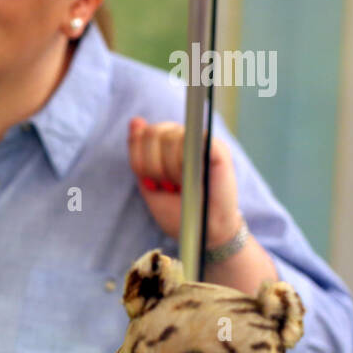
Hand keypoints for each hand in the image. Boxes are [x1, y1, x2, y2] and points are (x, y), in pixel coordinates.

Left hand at [127, 117, 241, 246]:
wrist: (204, 232)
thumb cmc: (180, 212)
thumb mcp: (149, 184)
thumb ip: (139, 153)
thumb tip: (135, 120)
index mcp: (167, 146)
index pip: (143, 134)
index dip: (139, 157)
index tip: (151, 182)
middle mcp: (185, 139)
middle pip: (153, 133)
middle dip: (152, 165)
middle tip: (167, 186)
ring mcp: (202, 141)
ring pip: (170, 138)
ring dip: (170, 169)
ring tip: (183, 185)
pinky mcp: (217, 147)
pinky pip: (190, 141)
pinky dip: (184, 163)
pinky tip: (192, 177)